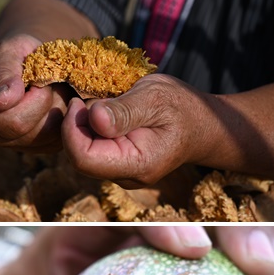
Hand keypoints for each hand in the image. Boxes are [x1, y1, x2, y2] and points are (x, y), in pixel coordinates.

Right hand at [0, 33, 74, 151]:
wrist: (27, 62)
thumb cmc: (14, 54)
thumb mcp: (6, 52)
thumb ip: (3, 74)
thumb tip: (3, 102)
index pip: (13, 120)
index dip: (35, 96)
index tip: (37, 73)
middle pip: (33, 132)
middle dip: (50, 101)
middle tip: (49, 79)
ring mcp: (17, 145)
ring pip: (51, 136)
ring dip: (61, 106)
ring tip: (53, 86)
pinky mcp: (39, 147)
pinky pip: (61, 138)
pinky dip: (67, 116)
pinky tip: (59, 98)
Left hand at [0, 226, 273, 274]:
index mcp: (64, 241)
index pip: (113, 218)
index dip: (159, 225)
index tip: (193, 253)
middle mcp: (102, 233)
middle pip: (172, 212)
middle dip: (223, 226)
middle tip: (260, 266)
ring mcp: (128, 243)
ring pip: (196, 228)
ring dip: (239, 240)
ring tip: (268, 272)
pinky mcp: (148, 260)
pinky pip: (193, 264)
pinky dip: (225, 274)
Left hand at [62, 74, 210, 186]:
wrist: (201, 124)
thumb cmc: (182, 107)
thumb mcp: (155, 97)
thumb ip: (125, 110)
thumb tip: (94, 118)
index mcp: (138, 165)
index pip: (84, 158)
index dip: (72, 130)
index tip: (77, 102)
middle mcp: (125, 177)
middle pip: (79, 157)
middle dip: (75, 128)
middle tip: (85, 99)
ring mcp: (119, 173)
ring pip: (82, 153)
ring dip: (82, 128)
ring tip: (100, 104)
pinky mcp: (114, 165)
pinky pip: (89, 150)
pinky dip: (88, 130)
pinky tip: (103, 114)